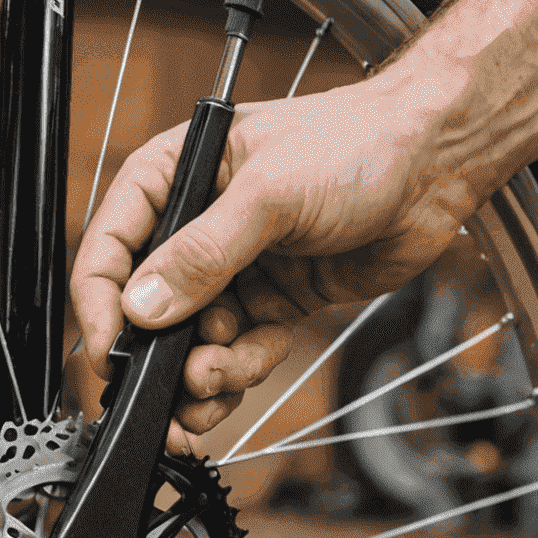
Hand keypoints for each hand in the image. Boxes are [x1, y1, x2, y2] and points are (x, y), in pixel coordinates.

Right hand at [69, 67, 482, 453]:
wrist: (435, 164)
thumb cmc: (356, 145)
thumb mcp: (269, 195)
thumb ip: (203, 255)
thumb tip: (144, 306)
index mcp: (174, 178)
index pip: (110, 250)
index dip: (102, 307)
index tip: (112, 354)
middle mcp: (195, 228)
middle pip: (148, 313)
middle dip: (161, 360)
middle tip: (177, 391)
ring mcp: (232, 270)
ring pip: (191, 344)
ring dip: (204, 374)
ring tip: (222, 378)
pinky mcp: (269, 302)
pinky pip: (235, 352)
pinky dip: (242, 369)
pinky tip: (262, 354)